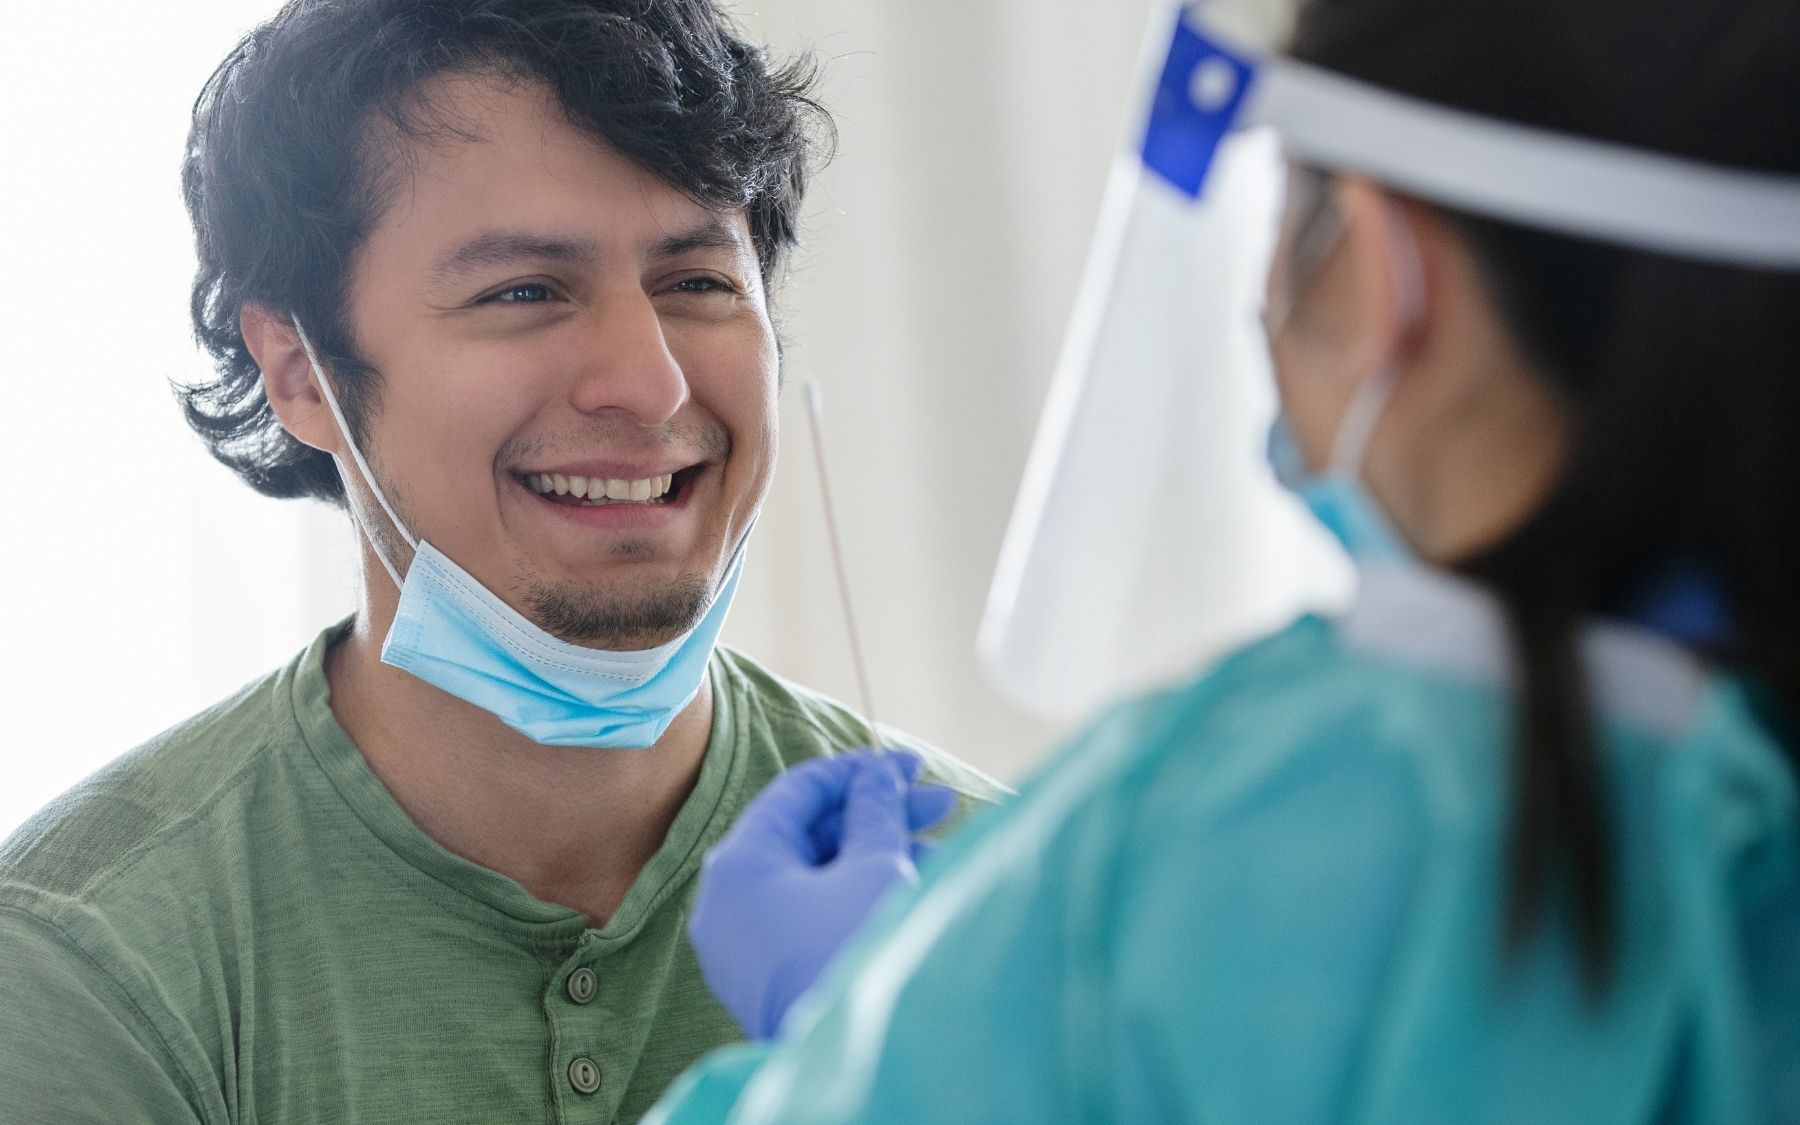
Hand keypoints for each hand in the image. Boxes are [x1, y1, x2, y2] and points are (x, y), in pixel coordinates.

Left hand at [688, 749, 957, 1038]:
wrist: (851, 1062)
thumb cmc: (856, 953)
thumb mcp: (874, 867)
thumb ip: (874, 810)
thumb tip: (876, 775)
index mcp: (740, 862)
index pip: (799, 791)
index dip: (861, 770)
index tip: (910, 766)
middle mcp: (727, 900)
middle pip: (810, 835)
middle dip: (879, 815)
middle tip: (941, 802)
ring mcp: (743, 945)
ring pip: (815, 878)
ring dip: (877, 856)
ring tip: (941, 849)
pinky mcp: (765, 979)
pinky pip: (809, 917)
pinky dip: (855, 896)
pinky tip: (912, 886)